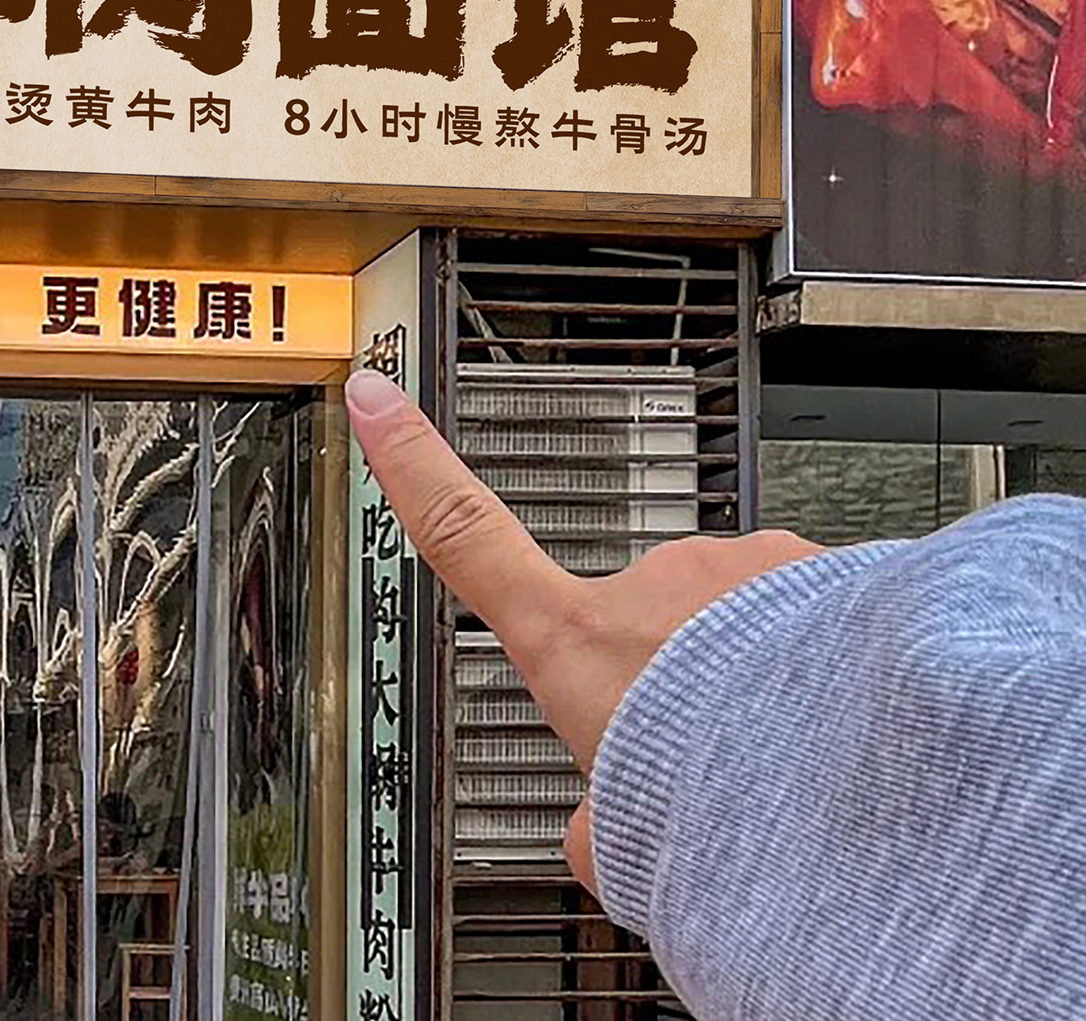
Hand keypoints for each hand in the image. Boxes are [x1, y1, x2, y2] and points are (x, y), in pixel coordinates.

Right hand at [344, 370, 821, 893]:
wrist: (863, 776)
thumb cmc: (743, 805)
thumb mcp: (626, 844)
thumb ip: (598, 828)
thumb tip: (600, 841)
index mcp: (576, 645)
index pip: (463, 536)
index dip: (409, 461)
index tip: (376, 395)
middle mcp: (651, 586)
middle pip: (644, 625)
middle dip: (679, 684)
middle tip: (719, 762)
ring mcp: (740, 570)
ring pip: (741, 624)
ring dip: (764, 678)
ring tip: (800, 756)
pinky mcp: (827, 572)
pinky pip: (820, 619)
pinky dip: (835, 666)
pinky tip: (856, 726)